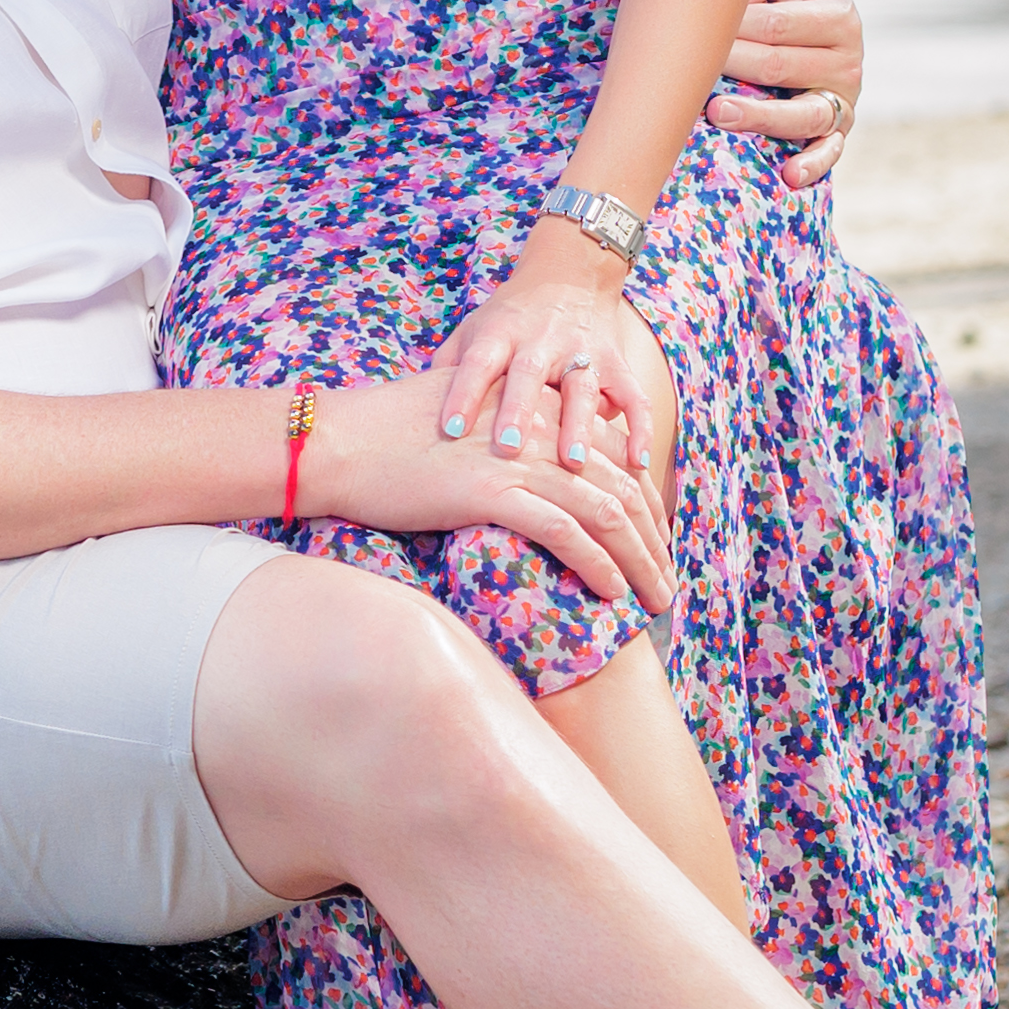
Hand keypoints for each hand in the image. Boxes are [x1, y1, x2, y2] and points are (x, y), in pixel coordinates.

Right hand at [297, 374, 676, 613]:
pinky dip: (596, 565)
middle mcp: (539, 430)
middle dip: (654, 540)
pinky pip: (565, 532)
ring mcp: (519, 459)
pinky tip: (611, 592)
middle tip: (668, 581)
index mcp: (537, 411)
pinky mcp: (493, 490)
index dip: (645, 504)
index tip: (656, 543)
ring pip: (606, 513)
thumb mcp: (465, 425)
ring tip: (654, 597)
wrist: (340, 441)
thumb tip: (529, 473)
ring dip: (640, 561)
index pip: (615, 459)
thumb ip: (507, 439)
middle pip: (623, 488)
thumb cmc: (391, 439)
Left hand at [423, 251, 676, 503]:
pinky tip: (637, 463)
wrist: (569, 273)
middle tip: (509, 447)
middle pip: (529, 374)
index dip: (463, 394)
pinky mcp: (617, 363)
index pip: (477, 362)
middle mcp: (541, 339)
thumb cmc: (509, 317)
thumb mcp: (474, 330)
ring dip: (579, 424)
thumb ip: (448, 367)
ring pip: (582, 388)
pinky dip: (638, 428)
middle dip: (519, 410)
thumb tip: (413, 412)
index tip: (449, 429)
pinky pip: (634, 396)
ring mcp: (583, 351)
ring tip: (574, 462)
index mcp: (500, 333)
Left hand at [703, 0, 866, 188]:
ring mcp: (844, 97)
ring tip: (718, 113)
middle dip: (732, 66)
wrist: (813, 22)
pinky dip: (812, 164)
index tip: (690, 30)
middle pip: (780, 68)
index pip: (776, 25)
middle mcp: (848, 57)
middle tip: (687, 70)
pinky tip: (789, 174)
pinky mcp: (839, 129)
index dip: (732, 28)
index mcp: (837, 11)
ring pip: (802, 114)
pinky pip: (829, 151)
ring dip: (759, 117)